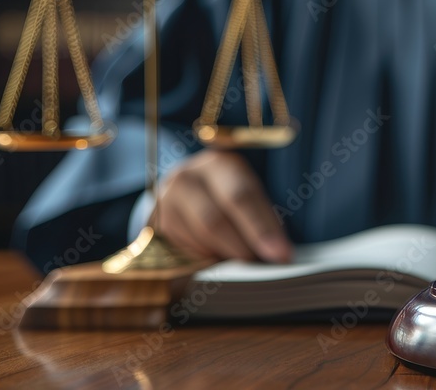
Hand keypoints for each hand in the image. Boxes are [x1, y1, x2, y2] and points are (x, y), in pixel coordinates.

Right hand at [150, 149, 291, 262]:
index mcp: (219, 164)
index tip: (281, 255)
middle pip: (214, 221)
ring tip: (242, 267)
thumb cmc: (227, 196)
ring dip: (223, 258)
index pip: (241, 196)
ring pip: (197, 241)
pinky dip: (205, 263)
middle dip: (241, 249)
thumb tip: (277, 254)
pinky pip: (183, 253)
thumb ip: (259, 217)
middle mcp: (187, 178)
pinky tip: (218, 263)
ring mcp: (165, 202)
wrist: (185, 191)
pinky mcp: (154, 227)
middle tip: (261, 270)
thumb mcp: (245, 194)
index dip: (262, 228)